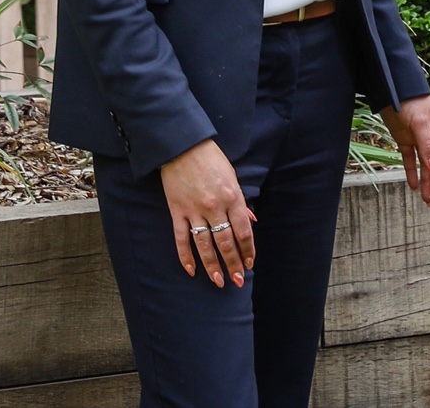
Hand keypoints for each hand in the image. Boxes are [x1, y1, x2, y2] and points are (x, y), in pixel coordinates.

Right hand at [158, 139, 254, 287]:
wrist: (182, 147)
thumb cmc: (211, 160)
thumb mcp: (233, 177)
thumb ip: (241, 202)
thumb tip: (252, 221)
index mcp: (232, 197)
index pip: (243, 231)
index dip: (248, 250)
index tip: (250, 264)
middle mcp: (215, 207)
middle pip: (226, 242)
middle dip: (233, 263)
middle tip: (237, 280)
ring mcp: (195, 211)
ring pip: (205, 245)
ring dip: (213, 265)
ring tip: (219, 281)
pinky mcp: (177, 212)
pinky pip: (181, 239)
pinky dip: (185, 257)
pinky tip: (191, 271)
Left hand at [382, 95, 429, 208]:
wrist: (393, 88)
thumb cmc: (411, 101)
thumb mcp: (420, 123)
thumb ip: (427, 146)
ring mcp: (419, 141)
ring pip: (424, 167)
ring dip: (426, 183)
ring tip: (426, 202)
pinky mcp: (405, 140)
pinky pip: (410, 160)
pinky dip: (411, 173)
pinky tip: (413, 187)